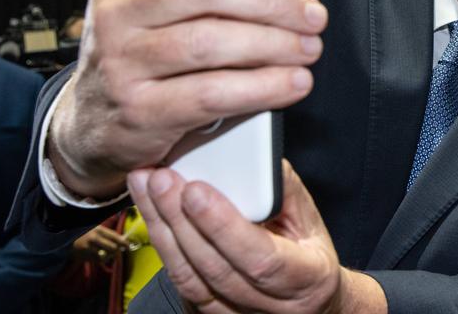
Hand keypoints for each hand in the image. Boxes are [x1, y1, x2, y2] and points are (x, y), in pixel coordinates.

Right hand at [49, 0, 328, 197]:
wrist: (93, 124)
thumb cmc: (133, 43)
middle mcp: (120, 13)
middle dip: (272, 1)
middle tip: (314, 13)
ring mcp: (125, 63)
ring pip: (212, 44)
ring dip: (273, 46)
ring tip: (309, 49)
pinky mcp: (141, 111)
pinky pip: (211, 94)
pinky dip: (260, 88)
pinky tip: (290, 84)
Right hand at [71, 224, 128, 263]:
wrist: (65, 239)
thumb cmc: (83, 232)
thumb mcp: (95, 228)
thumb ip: (107, 234)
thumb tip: (122, 239)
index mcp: (99, 230)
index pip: (116, 237)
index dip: (124, 243)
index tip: (128, 247)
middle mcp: (95, 239)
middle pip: (113, 248)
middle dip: (117, 251)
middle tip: (117, 251)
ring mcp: (89, 248)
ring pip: (106, 256)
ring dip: (109, 256)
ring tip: (106, 253)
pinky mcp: (84, 256)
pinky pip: (97, 261)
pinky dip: (100, 259)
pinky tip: (98, 255)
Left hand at [129, 160, 381, 313]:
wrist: (309, 298)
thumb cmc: (309, 251)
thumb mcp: (310, 219)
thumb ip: (283, 190)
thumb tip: (252, 158)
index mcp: (307, 279)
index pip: (261, 259)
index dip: (224, 226)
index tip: (196, 190)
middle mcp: (272, 306)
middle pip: (215, 269)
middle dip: (181, 220)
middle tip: (160, 178)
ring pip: (189, 279)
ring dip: (162, 230)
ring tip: (146, 187)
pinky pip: (180, 284)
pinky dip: (163, 246)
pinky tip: (153, 214)